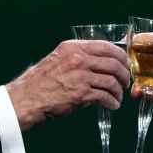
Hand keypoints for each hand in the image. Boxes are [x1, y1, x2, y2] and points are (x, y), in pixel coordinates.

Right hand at [6, 40, 130, 131]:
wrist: (26, 99)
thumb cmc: (40, 82)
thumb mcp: (58, 59)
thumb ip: (78, 57)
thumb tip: (100, 62)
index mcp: (73, 47)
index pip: (106, 46)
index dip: (120, 56)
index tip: (125, 64)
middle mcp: (78, 58)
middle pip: (113, 63)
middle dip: (124, 74)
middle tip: (125, 82)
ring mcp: (80, 76)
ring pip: (112, 80)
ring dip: (119, 90)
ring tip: (118, 96)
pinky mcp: (81, 93)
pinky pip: (105, 96)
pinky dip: (112, 102)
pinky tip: (112, 105)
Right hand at [132, 41, 152, 135]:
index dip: (148, 39)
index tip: (133, 39)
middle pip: (152, 58)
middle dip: (138, 59)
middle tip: (124, 60)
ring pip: (148, 76)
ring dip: (138, 78)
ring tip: (132, 84)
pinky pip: (150, 92)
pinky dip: (142, 92)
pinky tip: (138, 94)